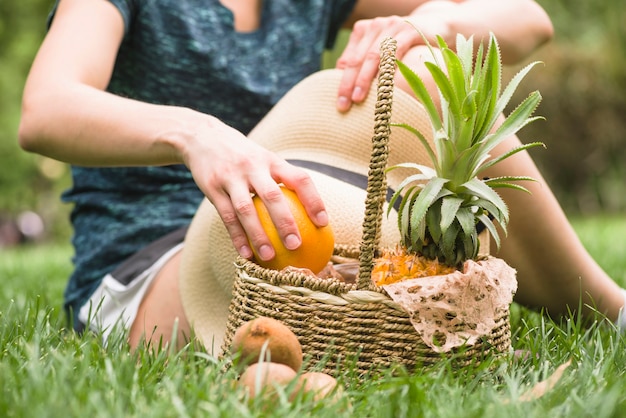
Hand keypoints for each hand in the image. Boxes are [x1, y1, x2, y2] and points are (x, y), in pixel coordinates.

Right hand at [183, 118, 327, 260]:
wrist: (201, 137)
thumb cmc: (243, 156)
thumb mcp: (264, 159)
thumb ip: (282, 179)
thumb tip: (308, 214)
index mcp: (272, 160)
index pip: (298, 178)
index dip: (313, 200)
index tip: (323, 223)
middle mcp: (253, 167)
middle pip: (272, 196)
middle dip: (285, 222)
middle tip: (296, 245)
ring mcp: (231, 177)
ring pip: (246, 210)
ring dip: (259, 235)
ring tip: (270, 257)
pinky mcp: (212, 188)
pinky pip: (226, 217)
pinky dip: (237, 237)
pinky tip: (247, 254)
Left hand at [335, 4, 455, 111]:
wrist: (435, 24)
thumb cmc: (405, 45)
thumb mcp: (382, 51)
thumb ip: (365, 64)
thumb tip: (348, 90)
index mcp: (363, 31)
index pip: (347, 59)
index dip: (340, 81)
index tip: (339, 101)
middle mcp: (375, 26)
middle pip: (357, 59)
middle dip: (348, 83)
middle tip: (343, 104)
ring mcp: (392, 27)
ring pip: (373, 55)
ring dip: (364, 78)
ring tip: (358, 98)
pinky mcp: (409, 31)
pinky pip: (395, 52)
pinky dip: (388, 69)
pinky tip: (383, 86)